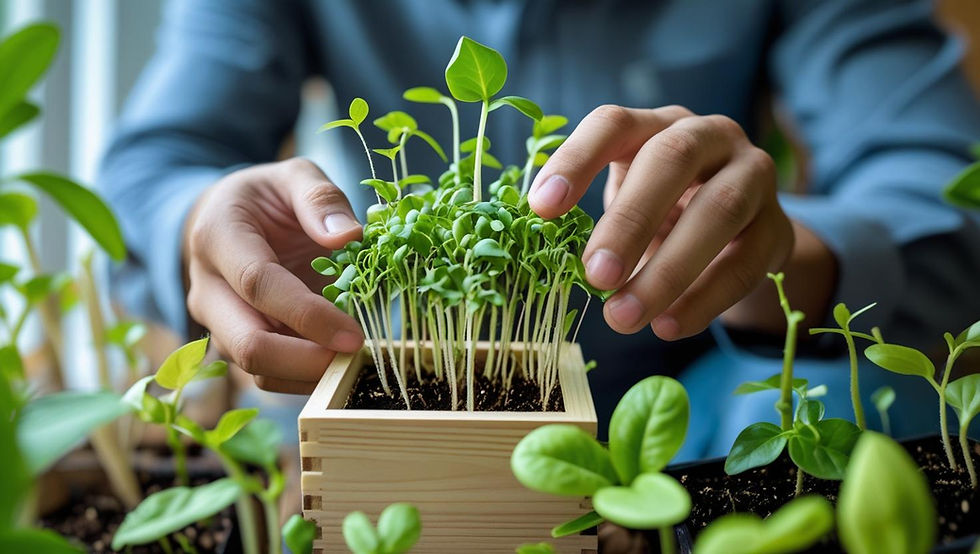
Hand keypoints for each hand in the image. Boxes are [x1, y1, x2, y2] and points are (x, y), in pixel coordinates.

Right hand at [184, 158, 364, 392]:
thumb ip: (320, 197)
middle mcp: (207, 289)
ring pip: (257, 370)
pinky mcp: (236, 344)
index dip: (307, 314)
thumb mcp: (293, 176)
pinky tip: (340, 363)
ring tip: (356, 361)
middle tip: (357, 357)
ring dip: (309, 376)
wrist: (225, 220)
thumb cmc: (266, 199)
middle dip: (305, 362)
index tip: (354, 334)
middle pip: (247, 344)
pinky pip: (269, 376)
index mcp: (217, 237)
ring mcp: (218, 323)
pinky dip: (305, 379)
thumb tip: (348, 236)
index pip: (258, 285)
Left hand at [528, 105, 794, 339]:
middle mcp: (708, 135)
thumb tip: (547, 260)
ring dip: (668, 270)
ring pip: (719, 210)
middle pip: (670, 160)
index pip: (614, 123)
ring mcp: (752, 175)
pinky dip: (704, 299)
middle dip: (629, 221)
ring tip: (624, 316)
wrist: (741, 230)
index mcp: (656, 124)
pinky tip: (667, 326)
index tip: (541, 208)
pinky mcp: (778, 225)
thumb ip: (595, 220)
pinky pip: (744, 262)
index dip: (576, 160)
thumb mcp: (627, 201)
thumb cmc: (663, 209)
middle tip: (594, 276)